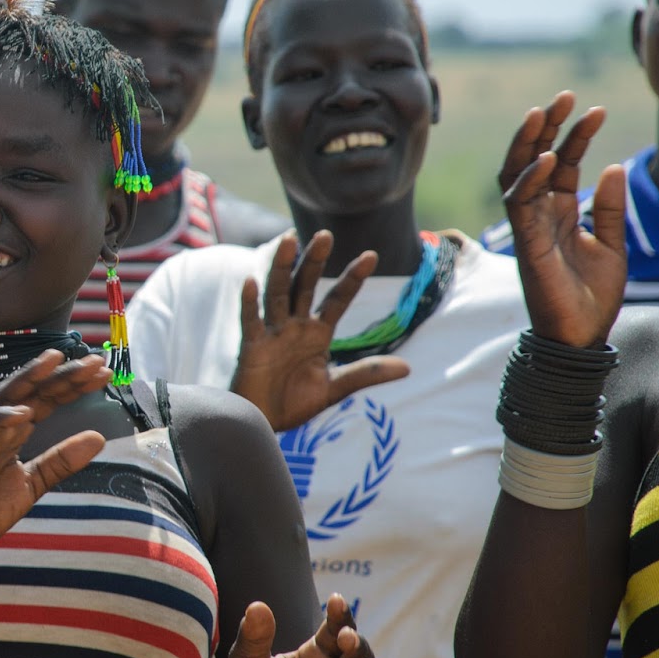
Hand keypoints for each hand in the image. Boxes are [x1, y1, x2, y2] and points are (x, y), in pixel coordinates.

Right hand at [0, 351, 110, 567]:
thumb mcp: (33, 483)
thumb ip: (61, 461)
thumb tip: (99, 437)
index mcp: (13, 433)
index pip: (46, 400)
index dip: (73, 384)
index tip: (103, 372)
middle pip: (30, 392)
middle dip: (61, 374)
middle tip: (94, 360)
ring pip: (3, 401)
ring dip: (28, 379)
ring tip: (54, 362)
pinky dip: (0, 419)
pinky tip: (22, 410)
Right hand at [232, 231, 409, 431]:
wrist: (263, 423)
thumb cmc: (294, 403)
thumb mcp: (335, 388)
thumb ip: (366, 374)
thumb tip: (408, 368)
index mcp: (317, 333)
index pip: (337, 299)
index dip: (353, 278)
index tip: (371, 256)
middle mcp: (295, 326)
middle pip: (304, 286)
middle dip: (315, 261)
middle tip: (325, 234)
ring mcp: (272, 333)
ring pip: (278, 293)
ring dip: (283, 267)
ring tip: (289, 240)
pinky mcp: (252, 346)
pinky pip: (251, 321)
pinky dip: (250, 302)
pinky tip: (251, 281)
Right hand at [496, 91, 625, 347]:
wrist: (581, 335)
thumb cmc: (592, 296)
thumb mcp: (612, 245)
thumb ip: (608, 207)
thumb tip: (612, 165)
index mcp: (559, 212)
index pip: (563, 164)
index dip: (576, 136)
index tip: (595, 109)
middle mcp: (539, 215)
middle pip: (533, 160)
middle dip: (546, 127)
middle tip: (563, 97)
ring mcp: (529, 228)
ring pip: (517, 175)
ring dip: (529, 144)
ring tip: (545, 112)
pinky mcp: (526, 244)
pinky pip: (520, 205)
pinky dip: (531, 180)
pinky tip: (550, 158)